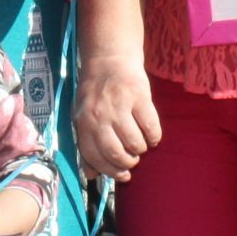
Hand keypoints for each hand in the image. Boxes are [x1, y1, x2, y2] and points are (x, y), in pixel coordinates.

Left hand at [73, 54, 158, 180]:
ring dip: (141, 149)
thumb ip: (86, 145)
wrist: (108, 59)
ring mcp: (119, 105)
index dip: (110, 171)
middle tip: (133, 160)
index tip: (123, 176)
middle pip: (116, 154)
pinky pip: (151, 128)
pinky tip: (152, 135)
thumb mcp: (82, 117)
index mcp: (82, 122)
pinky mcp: (139, 97)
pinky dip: (154, 137)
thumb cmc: (95, 93)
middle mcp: (99, 115)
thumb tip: (92, 175)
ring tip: (141, 144)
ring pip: (135, 144)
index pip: (94, 157)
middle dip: (128, 163)